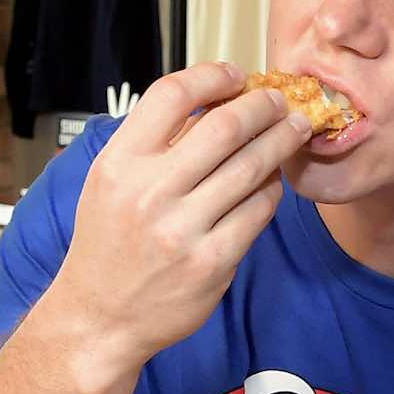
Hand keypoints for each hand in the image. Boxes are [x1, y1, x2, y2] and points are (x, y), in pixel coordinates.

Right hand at [39, 62, 310, 388]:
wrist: (100, 318)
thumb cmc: (108, 244)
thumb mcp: (110, 182)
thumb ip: (152, 143)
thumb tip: (214, 100)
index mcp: (120, 163)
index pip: (173, 95)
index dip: (212, 76)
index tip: (236, 74)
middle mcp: (150, 192)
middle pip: (226, 125)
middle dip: (263, 105)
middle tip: (280, 100)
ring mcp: (184, 229)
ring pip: (252, 166)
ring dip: (280, 141)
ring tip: (294, 129)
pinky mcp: (213, 262)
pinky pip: (258, 210)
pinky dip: (271, 189)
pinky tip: (271, 182)